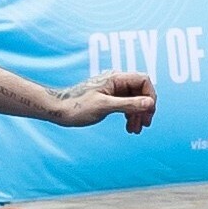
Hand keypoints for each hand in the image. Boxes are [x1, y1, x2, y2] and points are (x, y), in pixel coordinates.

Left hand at [47, 71, 161, 133]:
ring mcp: (112, 89)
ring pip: (134, 99)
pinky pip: (125, 104)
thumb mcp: (105, 106)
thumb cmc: (77, 107)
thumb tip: (150, 103)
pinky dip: (129, 115)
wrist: (58, 110)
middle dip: (144, 109)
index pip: (143, 80)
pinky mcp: (108, 98)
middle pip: (140, 91)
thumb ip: (128, 104)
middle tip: (144, 125)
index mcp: (116, 78)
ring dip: (137, 114)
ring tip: (135, 130)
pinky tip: (128, 127)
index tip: (148, 113)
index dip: (150, 96)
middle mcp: (116, 81)